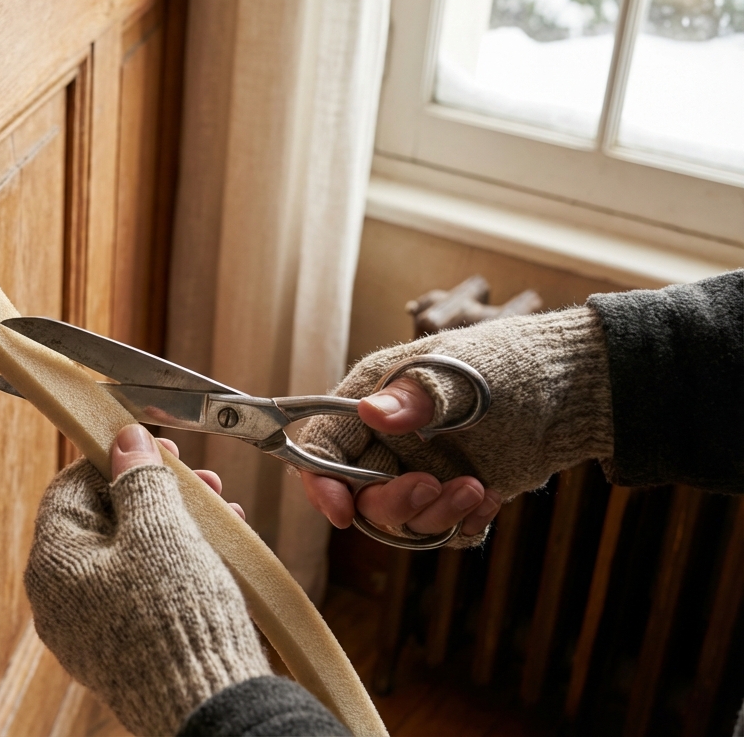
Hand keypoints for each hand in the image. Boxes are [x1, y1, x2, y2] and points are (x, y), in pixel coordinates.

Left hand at [25, 425, 273, 734]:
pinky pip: (141, 590)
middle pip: (102, 521)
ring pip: (128, 555)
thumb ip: (140, 479)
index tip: (160, 448)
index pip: (70, 487)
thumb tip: (125, 439)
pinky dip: (175, 565)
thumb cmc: (175, 616)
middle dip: (156, 493)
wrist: (206, 704)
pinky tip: (218, 551)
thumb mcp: (160, 530)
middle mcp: (59, 599)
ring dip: (174, 525)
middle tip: (203, 481)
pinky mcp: (122, 649)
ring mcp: (89, 629)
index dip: (116, 458)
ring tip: (223, 514)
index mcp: (52, 563)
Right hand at [299, 378, 500, 539]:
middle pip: (359, 495)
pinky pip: (440, 531)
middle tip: (434, 486)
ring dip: (435, 515)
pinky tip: (492, 498)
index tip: (341, 512)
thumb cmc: (511, 365)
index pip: (324, 447)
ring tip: (478, 489)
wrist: (574, 391)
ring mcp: (417, 470)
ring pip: (400, 520)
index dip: (321, 482)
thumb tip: (370, 412)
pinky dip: (464, 525)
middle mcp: (385, 441)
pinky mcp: (449, 495)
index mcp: (371, 400)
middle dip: (394, 502)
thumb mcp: (464, 376)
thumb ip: (417, 396)